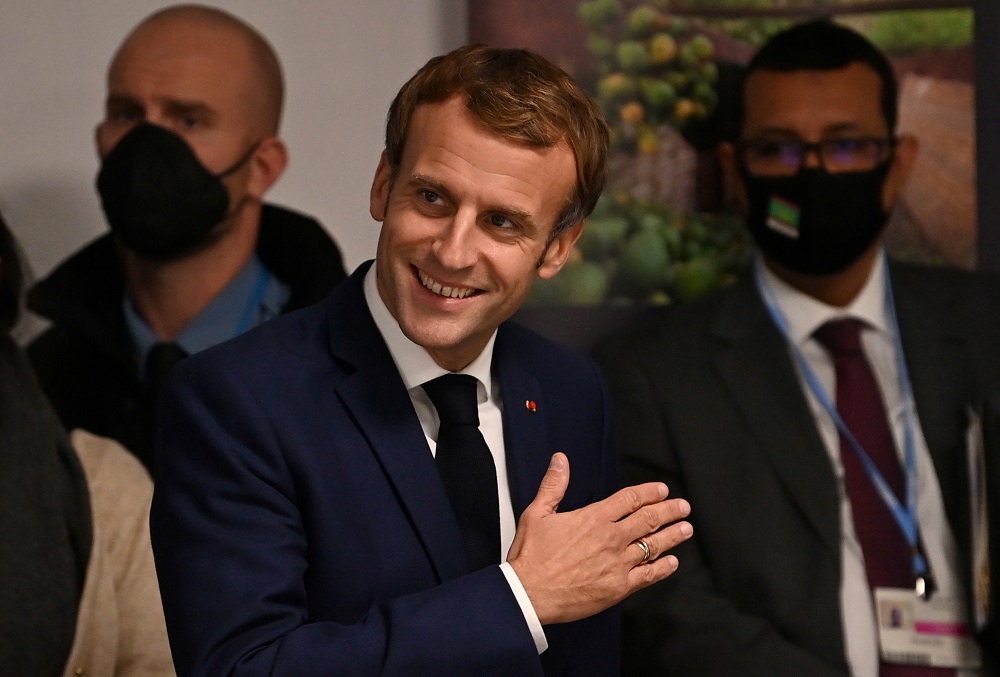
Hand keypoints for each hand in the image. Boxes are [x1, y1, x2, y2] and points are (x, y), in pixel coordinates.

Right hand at [506, 452, 691, 624]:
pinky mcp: (618, 588)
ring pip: (653, 545)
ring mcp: (617, 564)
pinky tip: (672, 563)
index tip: (662, 490)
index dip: (649, 493)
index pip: (629, 499)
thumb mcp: (537, 513)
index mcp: (593, 518)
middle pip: (648, 519)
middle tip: (682, 507)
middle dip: (669, 511)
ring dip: (672, 536)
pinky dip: (663, 568)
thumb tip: (560, 460)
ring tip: (686, 529)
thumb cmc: (531, 556)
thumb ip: (553, 485)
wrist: (529, 594)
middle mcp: (610, 538)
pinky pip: (648, 576)